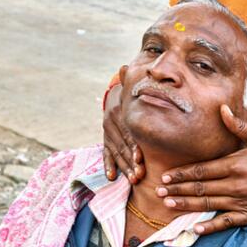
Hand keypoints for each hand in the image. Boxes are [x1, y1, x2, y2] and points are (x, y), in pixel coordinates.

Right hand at [102, 68, 144, 182]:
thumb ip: (134, 82)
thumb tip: (124, 67)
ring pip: (115, 152)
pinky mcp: (106, 139)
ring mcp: (107, 132)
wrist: (119, 95)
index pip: (127, 131)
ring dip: (124, 167)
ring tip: (133, 179)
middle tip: (139, 175)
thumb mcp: (135, 87)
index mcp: (119, 111)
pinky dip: (108, 165)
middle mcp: (111, 122)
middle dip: (131, 161)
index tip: (140, 159)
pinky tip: (111, 177)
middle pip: (122, 145)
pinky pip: (106, 153)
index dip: (133, 146)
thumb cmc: (136, 94)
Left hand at [155, 105, 246, 233]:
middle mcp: (236, 184)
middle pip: (200, 188)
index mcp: (235, 164)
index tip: (167, 176)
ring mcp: (242, 201)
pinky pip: (226, 222)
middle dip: (178, 190)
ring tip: (168, 205)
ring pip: (208, 204)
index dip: (182, 174)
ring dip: (186, 205)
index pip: (202, 170)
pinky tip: (195, 228)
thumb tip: (221, 108)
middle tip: (159, 191)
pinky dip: (210, 226)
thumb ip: (237, 125)